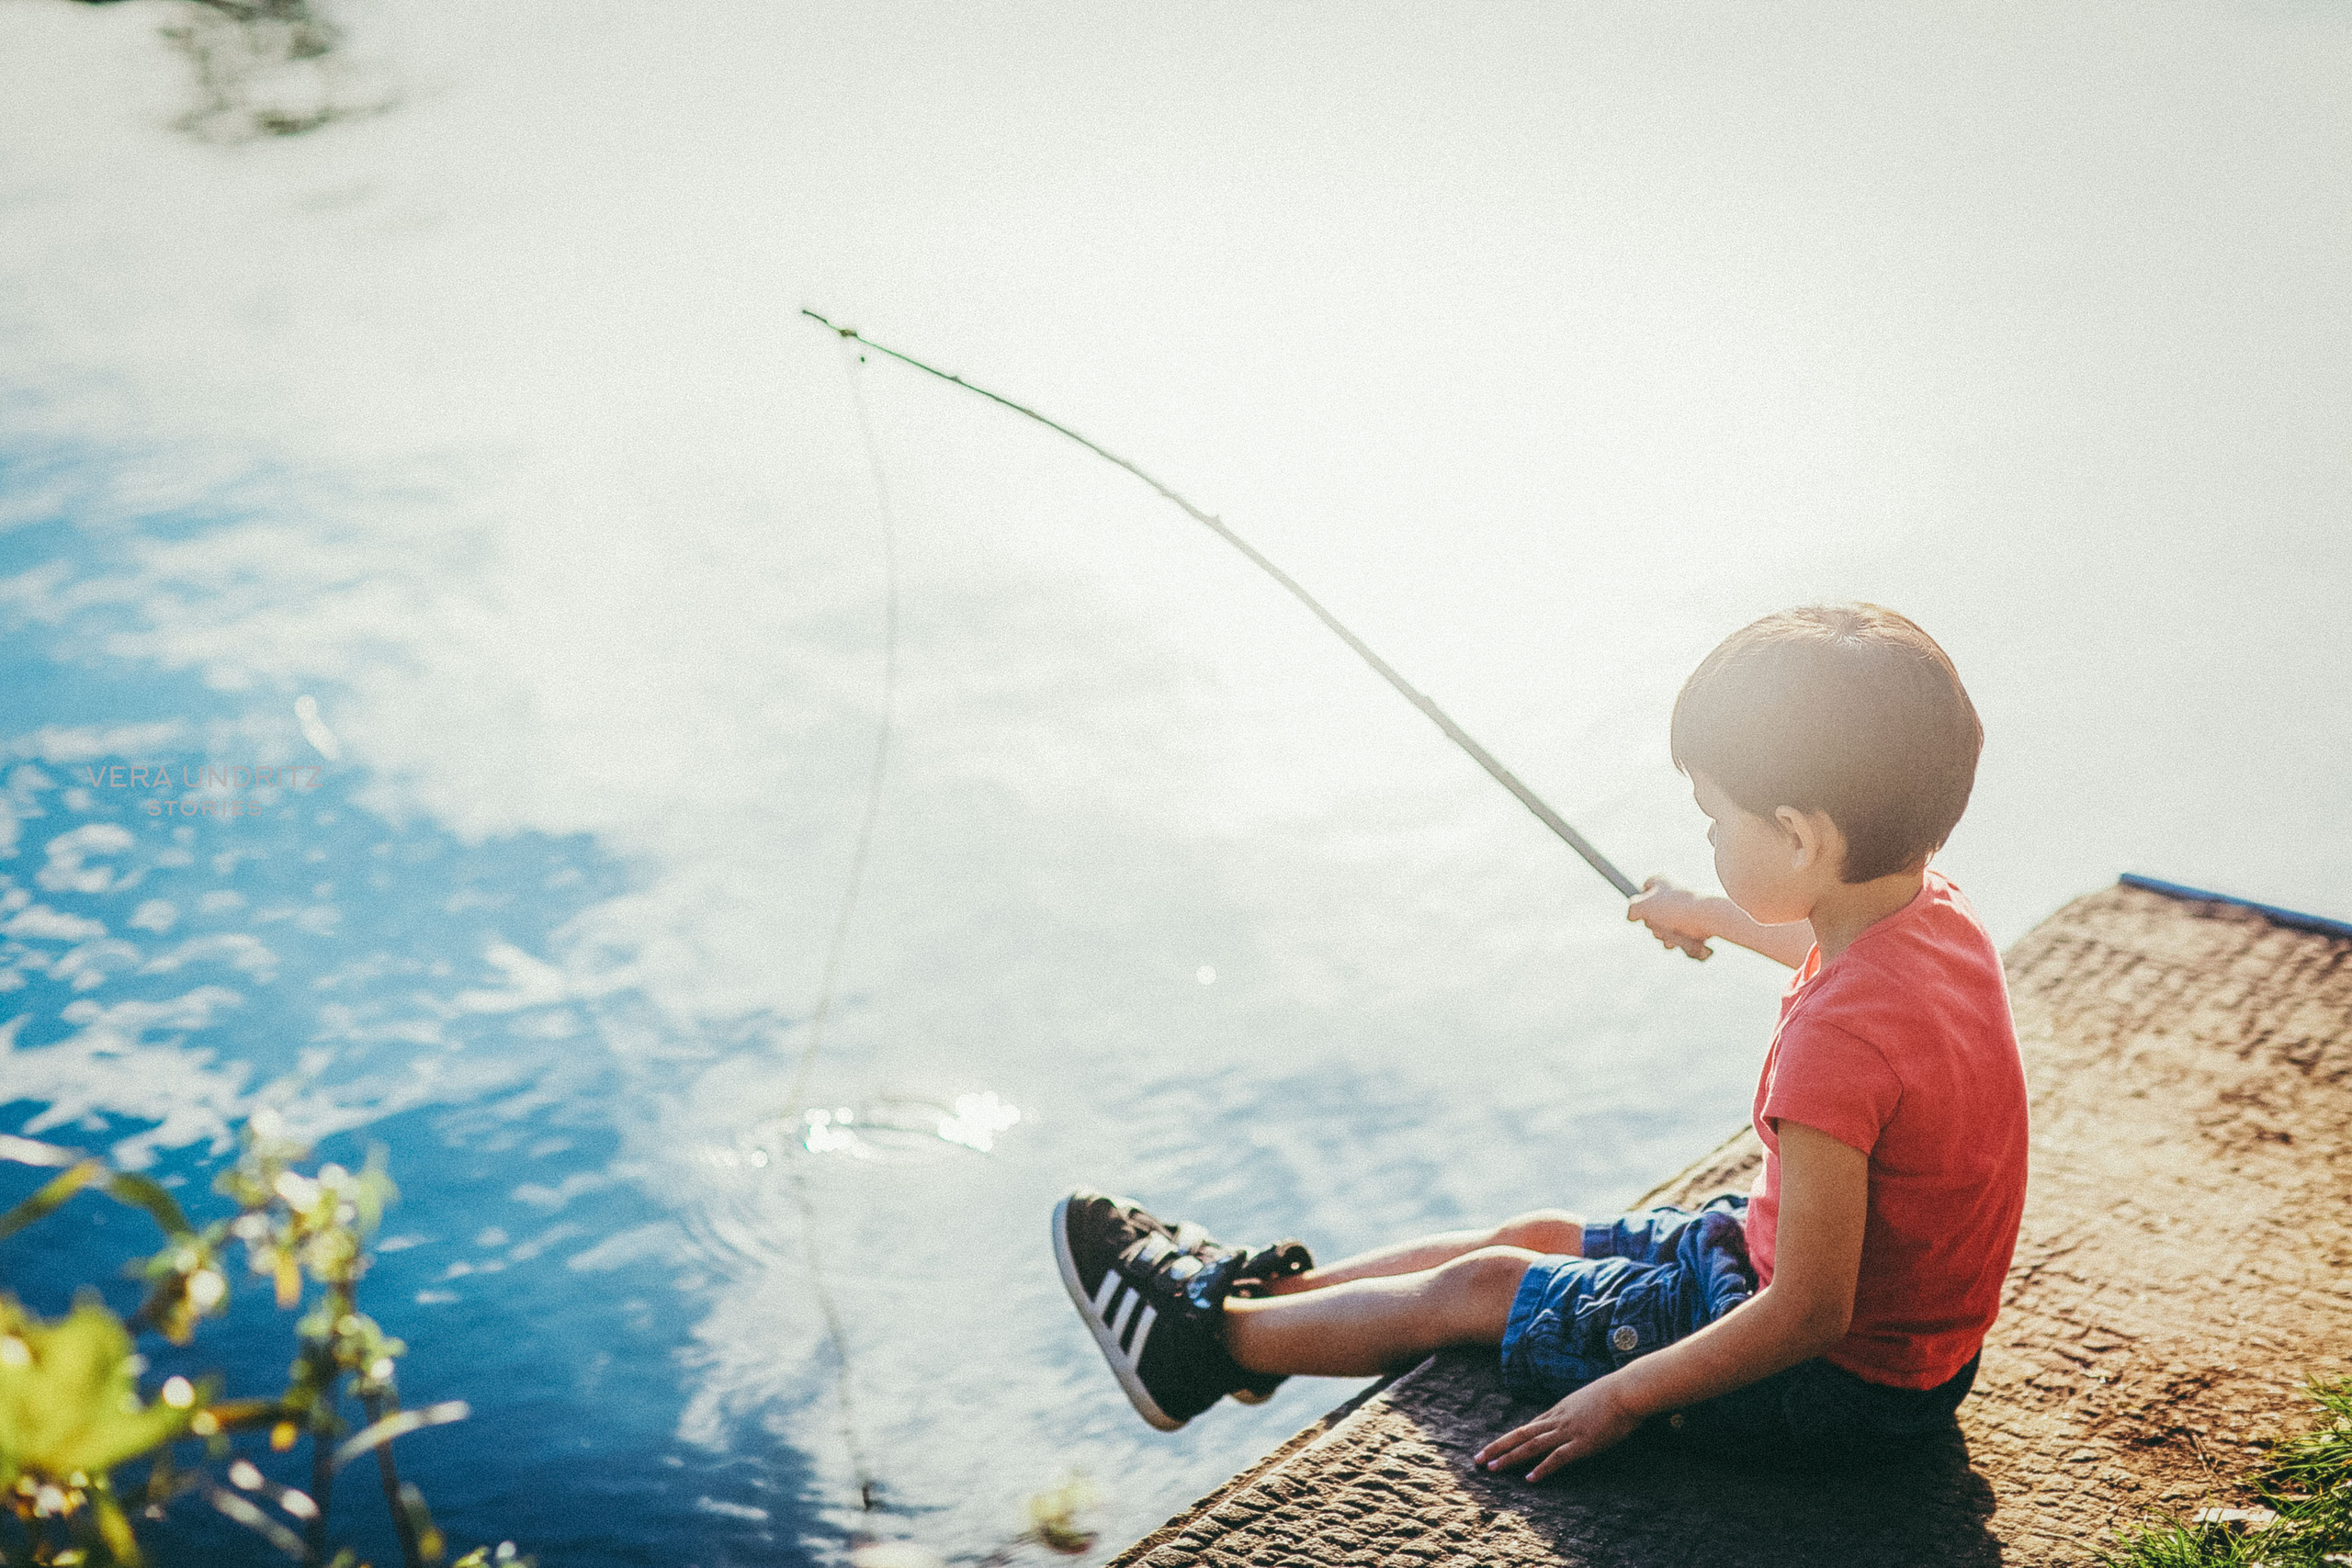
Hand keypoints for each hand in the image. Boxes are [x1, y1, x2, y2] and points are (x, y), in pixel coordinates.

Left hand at [1475, 1377, 1643, 1480]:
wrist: (1628, 1390)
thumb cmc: (1615, 1394)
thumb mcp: (1590, 1399)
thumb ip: (1579, 1409)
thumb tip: (1577, 1415)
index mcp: (1560, 1409)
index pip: (1528, 1426)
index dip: (1509, 1438)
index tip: (1493, 1447)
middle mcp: (1558, 1419)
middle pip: (1521, 1434)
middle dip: (1497, 1447)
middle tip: (1477, 1458)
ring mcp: (1568, 1431)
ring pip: (1531, 1445)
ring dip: (1509, 1457)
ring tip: (1492, 1468)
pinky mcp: (1582, 1443)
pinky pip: (1557, 1457)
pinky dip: (1542, 1469)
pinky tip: (1529, 1479)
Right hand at [1626, 876, 1713, 961]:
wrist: (1709, 916)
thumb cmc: (1675, 908)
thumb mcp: (1643, 906)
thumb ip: (1632, 909)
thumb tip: (1632, 916)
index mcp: (1662, 881)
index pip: (1643, 891)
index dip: (1641, 906)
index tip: (1644, 915)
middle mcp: (1675, 892)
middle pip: (1654, 915)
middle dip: (1656, 928)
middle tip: (1661, 927)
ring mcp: (1687, 908)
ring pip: (1669, 930)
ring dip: (1668, 938)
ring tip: (1676, 935)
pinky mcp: (1699, 922)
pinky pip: (1684, 937)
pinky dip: (1684, 943)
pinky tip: (1689, 940)